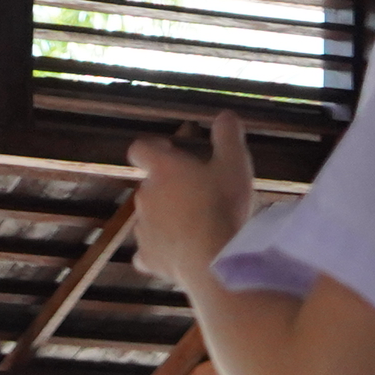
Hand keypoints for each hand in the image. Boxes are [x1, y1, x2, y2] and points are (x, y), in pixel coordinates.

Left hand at [125, 112, 256, 283]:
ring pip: (149, 218)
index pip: (140, 149)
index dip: (151, 147)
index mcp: (162, 169)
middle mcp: (144, 196)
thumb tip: (224, 115)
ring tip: (194, 225)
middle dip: (168, 187)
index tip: (169, 150)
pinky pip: (148, 251)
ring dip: (166, 218)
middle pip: (149, 185)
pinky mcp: (147, 258)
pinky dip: (159, 250)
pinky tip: (177, 253)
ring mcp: (142, 229)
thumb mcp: (234, 163)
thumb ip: (228, 135)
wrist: (213, 258)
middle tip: (198, 193)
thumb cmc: (222, 204)